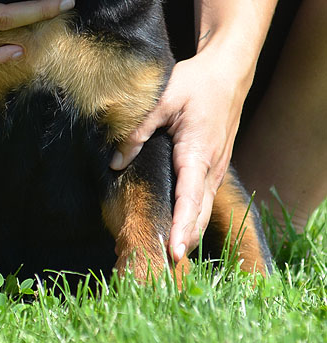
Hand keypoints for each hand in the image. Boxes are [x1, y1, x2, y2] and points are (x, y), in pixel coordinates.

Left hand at [110, 47, 251, 260]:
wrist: (228, 73)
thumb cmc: (196, 83)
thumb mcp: (163, 100)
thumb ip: (137, 131)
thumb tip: (115, 163)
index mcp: (199, 152)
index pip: (191, 199)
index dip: (182, 227)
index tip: (174, 252)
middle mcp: (212, 167)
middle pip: (199, 214)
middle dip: (183, 242)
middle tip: (160, 269)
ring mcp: (216, 169)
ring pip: (203, 210)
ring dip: (187, 233)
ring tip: (164, 258)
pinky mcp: (214, 167)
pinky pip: (202, 199)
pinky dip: (191, 218)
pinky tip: (174, 229)